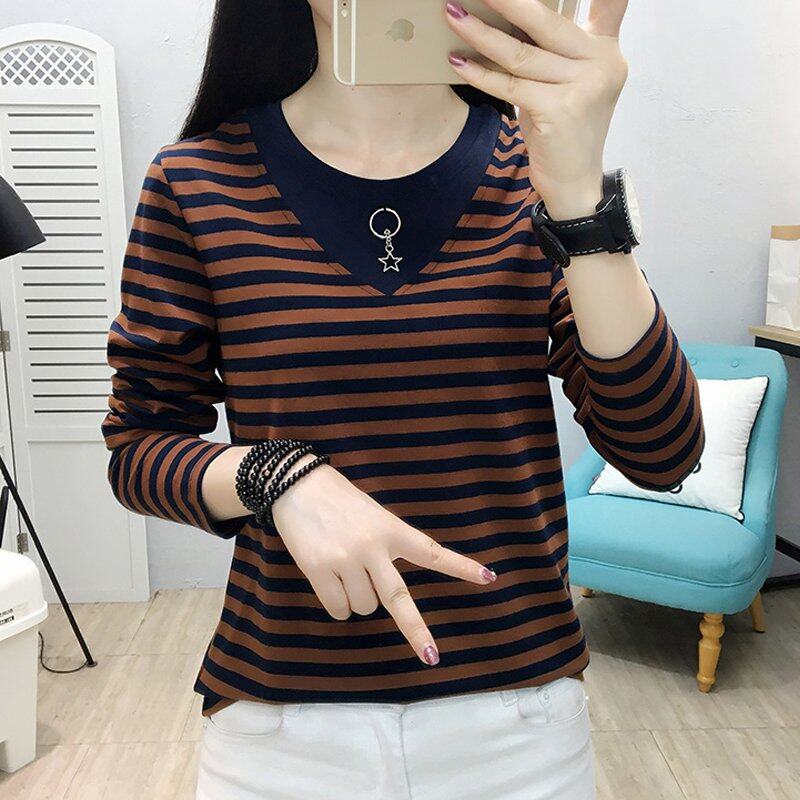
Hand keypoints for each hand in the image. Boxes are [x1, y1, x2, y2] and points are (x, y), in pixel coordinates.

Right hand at [271, 456, 496, 665]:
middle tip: (431, 657)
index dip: (460, 567)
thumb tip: (384, 592)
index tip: (488, 577)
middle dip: (416, 630)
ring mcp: (345, 560)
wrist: (296, 484)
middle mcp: (372, 547)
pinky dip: (336, 604)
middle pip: (398, 598)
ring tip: (343, 569)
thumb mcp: (373, 515)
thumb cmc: (339, 500)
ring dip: (357, 599)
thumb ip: (386, 545)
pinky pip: (337, 608)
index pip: (432, 551)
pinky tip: (328, 580)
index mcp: (392, 529)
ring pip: (363, 606)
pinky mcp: (319, 570)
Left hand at [445, 0, 629, 218]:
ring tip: (453, 15)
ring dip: (480, 34)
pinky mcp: (559, 110)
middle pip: (546, 21)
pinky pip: (510, 85)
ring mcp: (583, 87)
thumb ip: (559, 48)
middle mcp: (602, 63)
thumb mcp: (570, 82)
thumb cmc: (563, 130)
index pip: (610, 3)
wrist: (575, 182)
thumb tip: (512, 13)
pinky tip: (458, 62)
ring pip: (520, 53)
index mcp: (606, 50)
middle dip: (506, 1)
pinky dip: (480, 74)